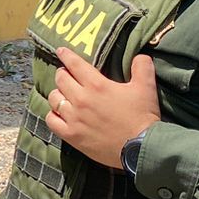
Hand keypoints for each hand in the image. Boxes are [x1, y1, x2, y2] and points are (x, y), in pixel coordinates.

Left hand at [47, 48, 159, 168]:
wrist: (140, 147)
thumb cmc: (142, 116)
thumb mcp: (146, 87)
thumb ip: (142, 67)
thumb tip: (140, 55)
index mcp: (96, 85)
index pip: (74, 64)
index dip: (66, 55)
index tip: (61, 50)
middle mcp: (81, 99)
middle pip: (61, 79)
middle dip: (62, 73)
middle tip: (66, 74)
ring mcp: (73, 118)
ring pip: (54, 99)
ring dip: (57, 93)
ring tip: (63, 93)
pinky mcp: (71, 135)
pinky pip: (51, 120)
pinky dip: (52, 114)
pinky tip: (58, 113)